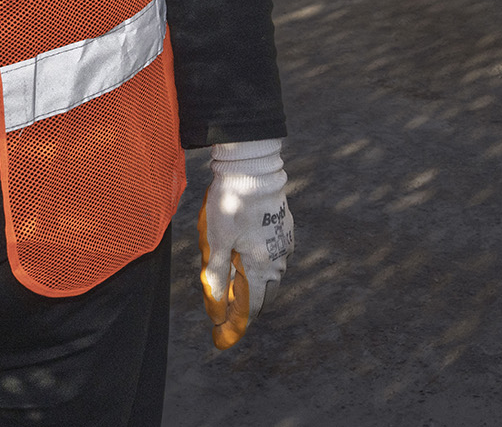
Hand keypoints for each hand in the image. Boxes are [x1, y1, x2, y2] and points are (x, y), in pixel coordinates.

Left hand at [199, 140, 293, 349]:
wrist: (252, 166)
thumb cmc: (231, 204)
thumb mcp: (217, 243)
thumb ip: (217, 278)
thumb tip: (217, 311)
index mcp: (263, 265)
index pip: (252, 306)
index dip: (235, 323)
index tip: (220, 335)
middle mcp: (279, 257)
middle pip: (264, 292)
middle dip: (246, 303)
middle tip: (225, 308)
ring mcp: (284, 240)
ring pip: (271, 272)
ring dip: (254, 280)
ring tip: (233, 278)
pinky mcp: (284, 225)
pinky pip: (274, 253)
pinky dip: (260, 261)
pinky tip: (246, 252)